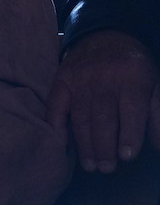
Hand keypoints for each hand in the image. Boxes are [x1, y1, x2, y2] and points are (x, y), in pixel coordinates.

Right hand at [47, 30, 159, 172]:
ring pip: (80, 115)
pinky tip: (62, 142)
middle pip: (103, 116)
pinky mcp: (61, 80)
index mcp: (133, 77)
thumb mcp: (154, 85)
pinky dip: (56, 124)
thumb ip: (158, 114)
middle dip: (104, 145)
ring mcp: (79, 79)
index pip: (131, 109)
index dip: (129, 134)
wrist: (104, 36)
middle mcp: (104, 77)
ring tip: (90, 165)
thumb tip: (158, 146)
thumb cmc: (134, 68)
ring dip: (84, 143)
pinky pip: (56, 104)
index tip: (127, 156)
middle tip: (106, 168)